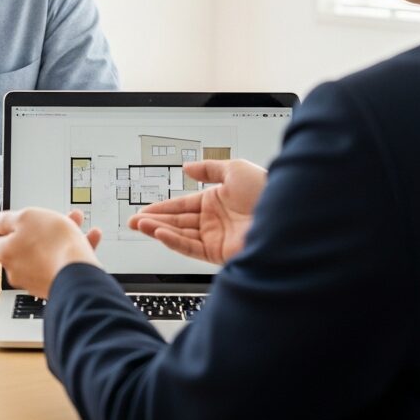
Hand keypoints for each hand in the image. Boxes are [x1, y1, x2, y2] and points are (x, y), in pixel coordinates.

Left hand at [0, 209, 101, 298]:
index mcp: (6, 252)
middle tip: (45, 219)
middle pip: (21, 246)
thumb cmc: (54, 246)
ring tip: (76, 222)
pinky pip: (61, 262)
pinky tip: (90, 238)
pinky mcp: (56, 285)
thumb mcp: (28, 218)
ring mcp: (37, 279)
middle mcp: (18, 269)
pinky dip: (72, 249)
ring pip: (45, 252)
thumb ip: (8, 219)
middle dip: (34, 230)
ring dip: (59, 236)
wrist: (79, 277)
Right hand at [127, 159, 267, 264]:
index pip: (182, 205)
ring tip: (139, 225)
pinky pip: (190, 247)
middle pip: (177, 221)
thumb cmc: (266, 190)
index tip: (144, 209)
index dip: (162, 207)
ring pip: (180, 234)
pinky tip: (159, 233)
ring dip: (158, 230)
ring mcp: (216, 237)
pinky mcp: (219, 252)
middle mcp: (215, 220)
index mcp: (217, 201)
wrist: (285, 215)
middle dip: (153, 220)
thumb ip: (208, 169)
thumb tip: (188, 168)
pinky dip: (173, 241)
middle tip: (133, 221)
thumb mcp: (234, 169)